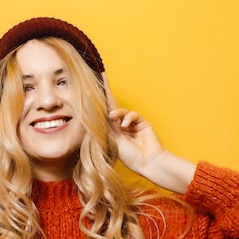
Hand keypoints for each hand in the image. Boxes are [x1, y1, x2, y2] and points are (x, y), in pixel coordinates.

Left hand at [102, 73, 195, 193]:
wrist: (148, 161)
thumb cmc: (129, 156)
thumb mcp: (113, 140)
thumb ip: (108, 126)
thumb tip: (102, 113)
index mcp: (111, 132)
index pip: (102, 115)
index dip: (98, 103)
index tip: (90, 92)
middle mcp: (120, 126)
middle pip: (111, 105)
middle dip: (107, 92)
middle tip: (103, 76)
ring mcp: (131, 123)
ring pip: (121, 110)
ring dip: (117, 113)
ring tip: (114, 120)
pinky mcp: (142, 122)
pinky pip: (132, 114)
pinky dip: (127, 117)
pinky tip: (125, 126)